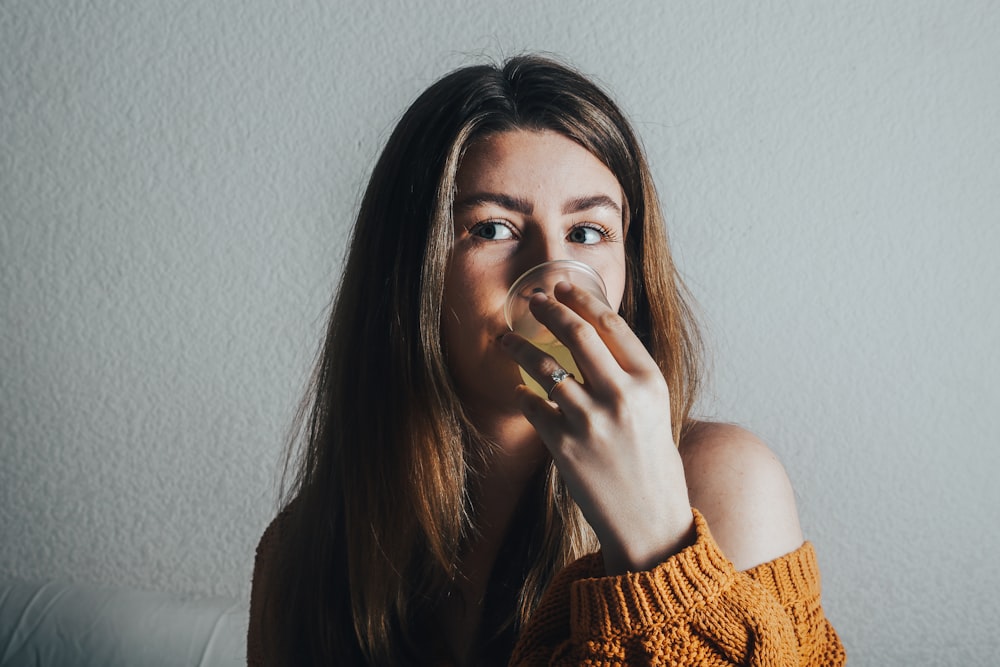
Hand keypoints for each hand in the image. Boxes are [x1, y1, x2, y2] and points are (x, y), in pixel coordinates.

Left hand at [501, 282, 694, 573]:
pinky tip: (520, 390)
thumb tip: (592, 331)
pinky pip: (532, 405)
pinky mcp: (563, 446)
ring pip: (544, 366)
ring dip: (520, 347)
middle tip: (530, 299)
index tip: (562, 286)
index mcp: (650, 382)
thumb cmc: (653, 462)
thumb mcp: (655, 409)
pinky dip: (522, 393)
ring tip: (505, 339)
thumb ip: (627, 373)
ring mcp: (589, 421)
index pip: (610, 324)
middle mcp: (621, 396)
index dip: (581, 299)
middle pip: (576, 334)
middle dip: (548, 309)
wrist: (648, 522)